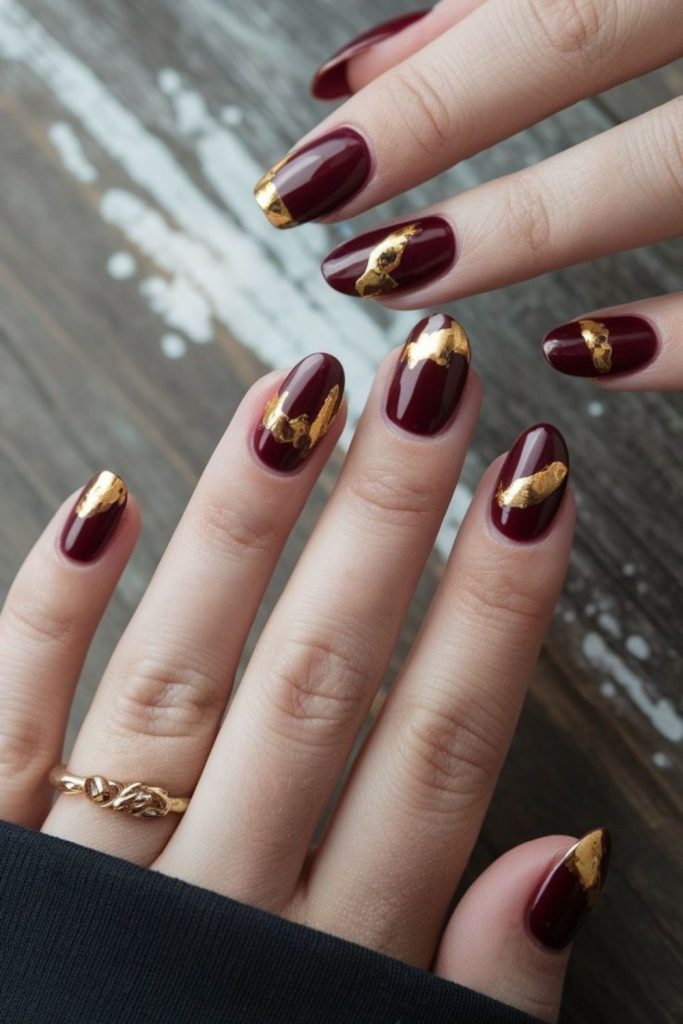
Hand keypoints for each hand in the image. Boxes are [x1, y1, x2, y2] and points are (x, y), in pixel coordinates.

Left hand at [0, 325, 601, 1022]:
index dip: (495, 607)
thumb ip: (464, 991)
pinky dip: (52, 612)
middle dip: (388, 520)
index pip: (437, 748)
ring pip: (182, 673)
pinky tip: (105, 502)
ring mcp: (80, 874)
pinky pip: (7, 721)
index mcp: (316, 962)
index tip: (533, 483)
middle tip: (435, 383)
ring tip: (303, 393)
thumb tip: (559, 864)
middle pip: (321, 681)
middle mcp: (205, 903)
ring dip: (248, 525)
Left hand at [253, 1, 682, 387]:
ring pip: (676, 167)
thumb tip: (364, 69)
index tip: (306, 174)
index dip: (422, 94)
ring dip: (525, 227)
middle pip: (590, 28)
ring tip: (410, 284)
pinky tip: (580, 353)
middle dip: (440, 131)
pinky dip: (678, 336)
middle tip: (333, 231)